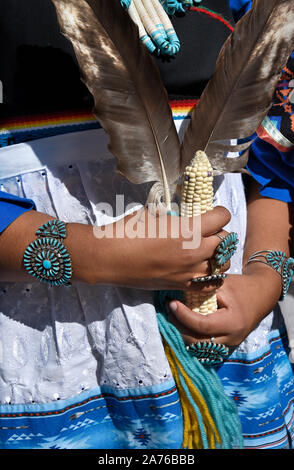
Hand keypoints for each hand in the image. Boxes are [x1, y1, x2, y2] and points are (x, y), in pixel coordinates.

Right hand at [94, 205, 230, 289]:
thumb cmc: (127, 232)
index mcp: (188, 230)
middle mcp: (195, 252)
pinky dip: (212, 275)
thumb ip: (175, 217)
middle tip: (208, 231)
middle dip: (219, 233)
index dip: (219, 212)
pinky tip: (202, 268)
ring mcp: (189, 272)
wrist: (109, 259)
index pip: (222, 217)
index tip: (212, 213)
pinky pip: (210, 283)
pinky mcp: (181, 285)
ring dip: (218, 255)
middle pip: (225, 240)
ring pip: (223, 264)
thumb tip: (183, 217)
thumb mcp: (153, 214)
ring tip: (207, 250)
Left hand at [166, 264, 281, 346]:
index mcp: (233, 323)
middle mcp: (231, 339)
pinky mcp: (224, 348)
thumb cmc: (240, 287)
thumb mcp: (222, 283)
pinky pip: (202, 349)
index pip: (202, 326)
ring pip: (197, 348)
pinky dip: (189, 338)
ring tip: (172, 316)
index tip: (172, 303)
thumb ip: (202, 290)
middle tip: (169, 309)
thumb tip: (177, 292)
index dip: (183, 316)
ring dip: (181, 334)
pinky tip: (180, 325)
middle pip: (197, 342)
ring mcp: (228, 346)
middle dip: (178, 326)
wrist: (260, 296)